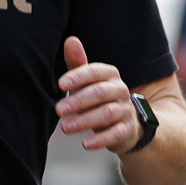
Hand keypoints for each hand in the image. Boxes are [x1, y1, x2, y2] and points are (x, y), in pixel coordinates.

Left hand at [56, 36, 142, 153]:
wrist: (126, 123)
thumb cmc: (99, 99)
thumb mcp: (87, 82)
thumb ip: (78, 64)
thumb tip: (70, 40)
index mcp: (110, 75)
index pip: (96, 72)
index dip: (78, 76)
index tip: (60, 84)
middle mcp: (120, 90)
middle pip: (101, 92)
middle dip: (78, 101)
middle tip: (58, 109)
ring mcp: (126, 110)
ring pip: (108, 113)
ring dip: (85, 120)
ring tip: (66, 127)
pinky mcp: (127, 130)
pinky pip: (116, 134)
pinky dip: (101, 139)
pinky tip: (86, 144)